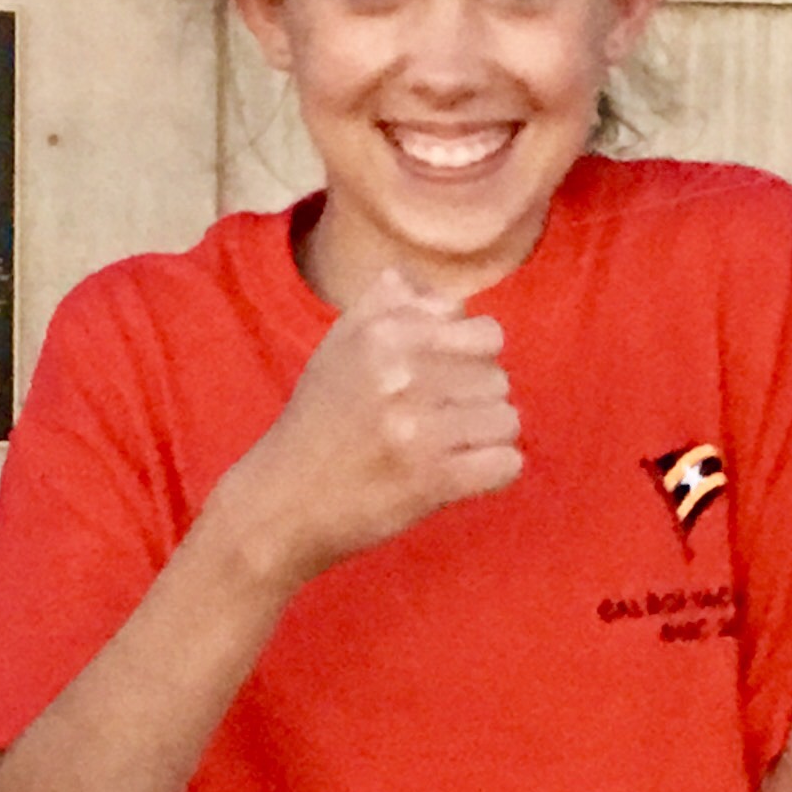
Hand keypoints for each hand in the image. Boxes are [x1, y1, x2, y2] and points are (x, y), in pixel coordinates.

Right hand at [227, 269, 523, 588]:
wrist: (284, 499)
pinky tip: (462, 475)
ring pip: (507, 419)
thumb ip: (389, 303)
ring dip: (485, 438)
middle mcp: (404, 373)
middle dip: (476, 401)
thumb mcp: (340, 343)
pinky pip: (506, 464)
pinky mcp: (433, 479)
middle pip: (498, 376)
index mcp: (385, 332)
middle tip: (440, 422)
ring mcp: (420, 428)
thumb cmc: (319, 420)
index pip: (483, 331)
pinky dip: (493, 473)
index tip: (439, 382)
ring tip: (449, 448)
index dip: (468, 359)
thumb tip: (443, 292)